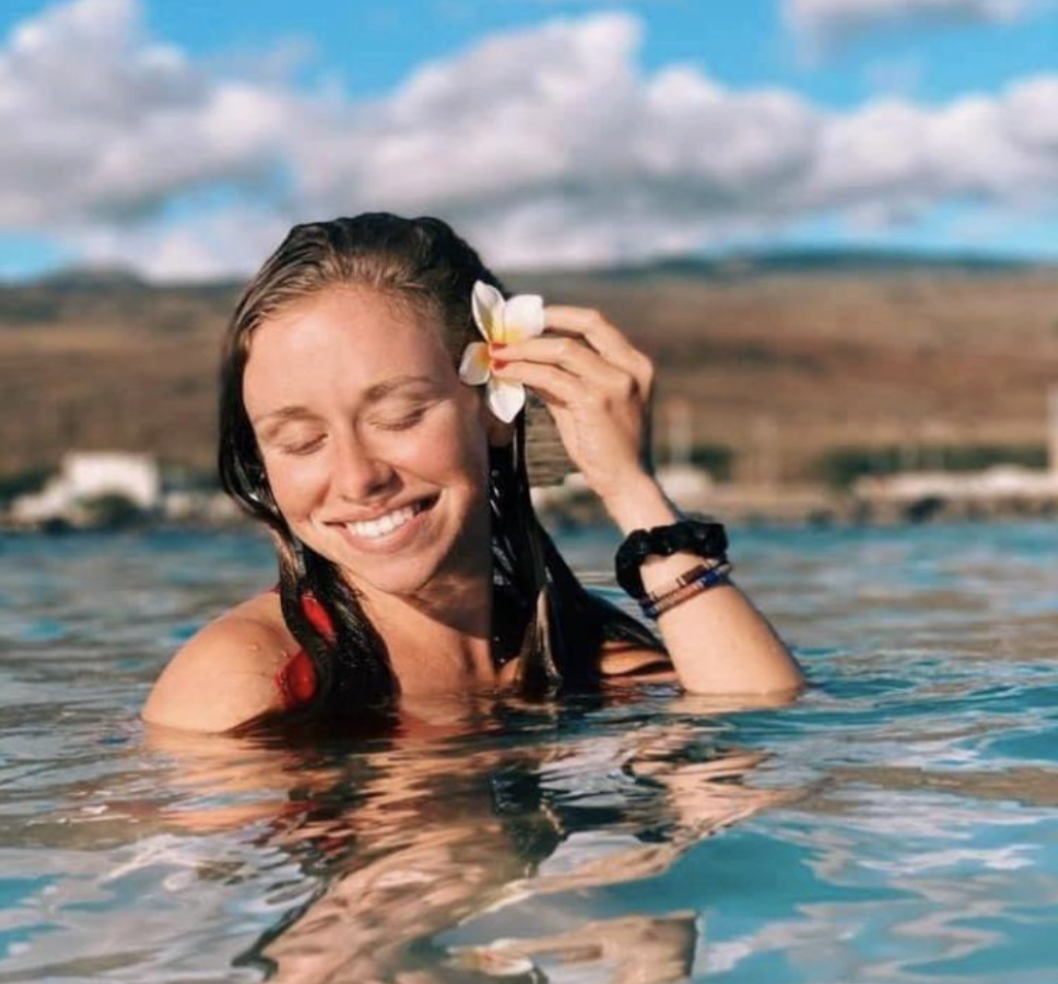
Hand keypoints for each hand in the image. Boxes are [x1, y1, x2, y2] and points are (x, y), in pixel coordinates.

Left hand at [492, 305, 655, 505]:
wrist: (627, 483)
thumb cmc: (607, 448)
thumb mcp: (588, 406)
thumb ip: (565, 381)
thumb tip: (527, 361)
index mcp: (636, 364)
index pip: (596, 324)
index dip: (560, 315)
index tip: (530, 317)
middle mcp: (630, 368)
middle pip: (584, 325)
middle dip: (542, 322)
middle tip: (509, 327)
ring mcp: (615, 383)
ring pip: (562, 349)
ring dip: (525, 348)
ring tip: (498, 352)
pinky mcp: (596, 402)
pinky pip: (551, 376)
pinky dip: (524, 371)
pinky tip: (505, 373)